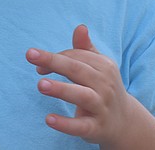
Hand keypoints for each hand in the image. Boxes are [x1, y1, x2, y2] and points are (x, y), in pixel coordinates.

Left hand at [26, 25, 131, 145]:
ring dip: (61, 89)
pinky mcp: (96, 128)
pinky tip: (49, 119)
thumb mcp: (98, 67)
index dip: (54, 57)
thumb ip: (85, 48)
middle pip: (78, 70)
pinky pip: (81, 126)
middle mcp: (105, 85)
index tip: (36, 63)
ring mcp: (102, 107)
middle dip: (54, 61)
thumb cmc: (102, 88)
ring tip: (40, 84)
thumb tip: (80, 27)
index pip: (75, 56)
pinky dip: (65, 124)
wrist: (124, 122)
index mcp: (104, 66)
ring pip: (82, 96)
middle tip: (30, 55)